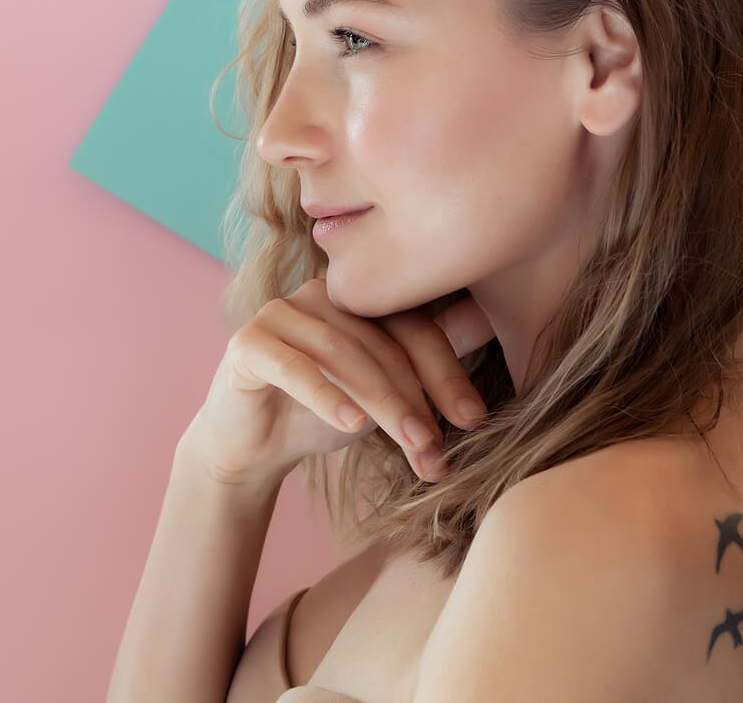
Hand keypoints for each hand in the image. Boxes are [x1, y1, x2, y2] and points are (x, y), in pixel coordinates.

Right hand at [180, 279, 494, 490]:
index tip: (474, 420)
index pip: (415, 327)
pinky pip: (292, 366)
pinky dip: (324, 395)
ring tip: (408, 445)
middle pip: (381, 343)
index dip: (447, 373)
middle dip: (415, 399)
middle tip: (436, 449)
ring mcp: (281, 312)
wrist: (254, 444)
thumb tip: (493, 321)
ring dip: (381, 403)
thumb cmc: (325, 411)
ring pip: (342, 354)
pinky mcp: (248, 342)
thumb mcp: (387, 391)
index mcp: (360, 297)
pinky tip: (351, 426)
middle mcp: (321, 292)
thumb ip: (429, 360)